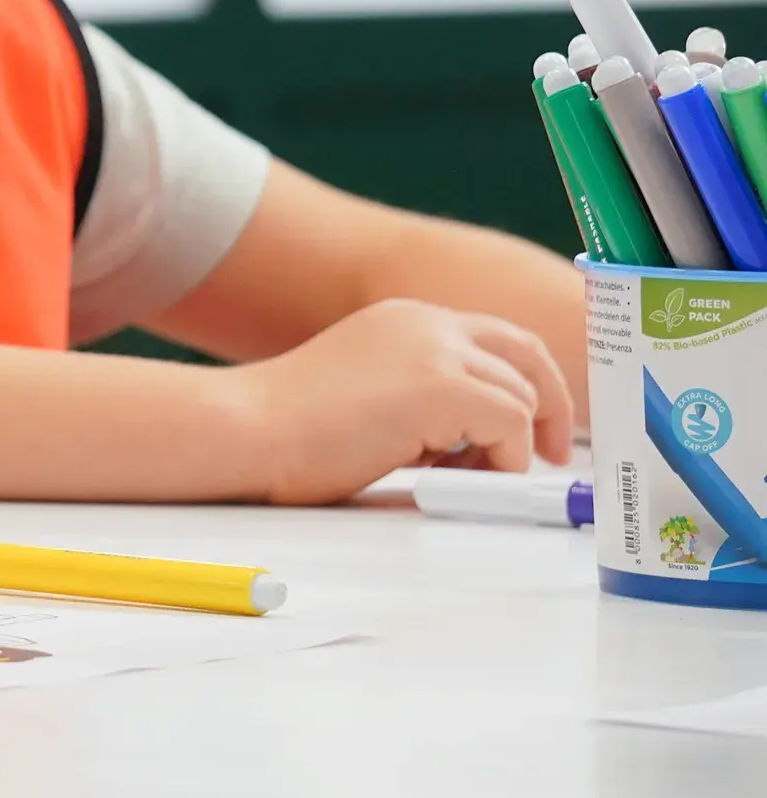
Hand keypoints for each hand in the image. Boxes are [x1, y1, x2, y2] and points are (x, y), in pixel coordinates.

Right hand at [221, 298, 575, 504]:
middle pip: (527, 352)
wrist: (246, 428)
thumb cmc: (288, 430)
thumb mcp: (369, 393)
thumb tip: (480, 441)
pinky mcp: (442, 386)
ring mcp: (435, 349)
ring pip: (522, 396)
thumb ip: (422, 398)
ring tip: (460, 477)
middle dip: (552, 406)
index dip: (523, 382)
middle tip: (551, 454)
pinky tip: (449, 478)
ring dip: (509, 447)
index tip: (531, 430)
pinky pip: (512, 426)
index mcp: (403, 320)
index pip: (493, 339)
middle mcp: (425, 322)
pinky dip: (501, 461)